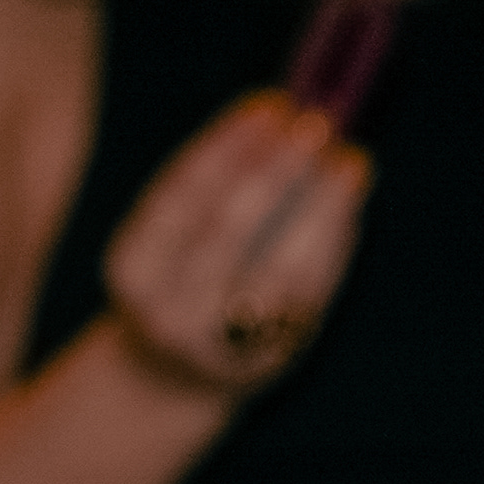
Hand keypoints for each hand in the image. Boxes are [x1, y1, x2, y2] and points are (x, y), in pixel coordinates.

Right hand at [102, 92, 371, 393]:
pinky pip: (310, 298)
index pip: (180, 197)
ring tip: (351, 162)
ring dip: (322, 209)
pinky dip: (334, 250)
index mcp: (132, 270)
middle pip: (227, 229)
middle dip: (277, 170)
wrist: (174, 379)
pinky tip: (349, 211)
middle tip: (316, 122)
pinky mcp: (269, 361)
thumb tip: (279, 113)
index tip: (269, 104)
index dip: (227, 147)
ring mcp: (222, 344)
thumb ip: (207, 187)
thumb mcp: (166, 241)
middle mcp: (168, 312)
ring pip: (281, 269)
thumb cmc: (175, 282)